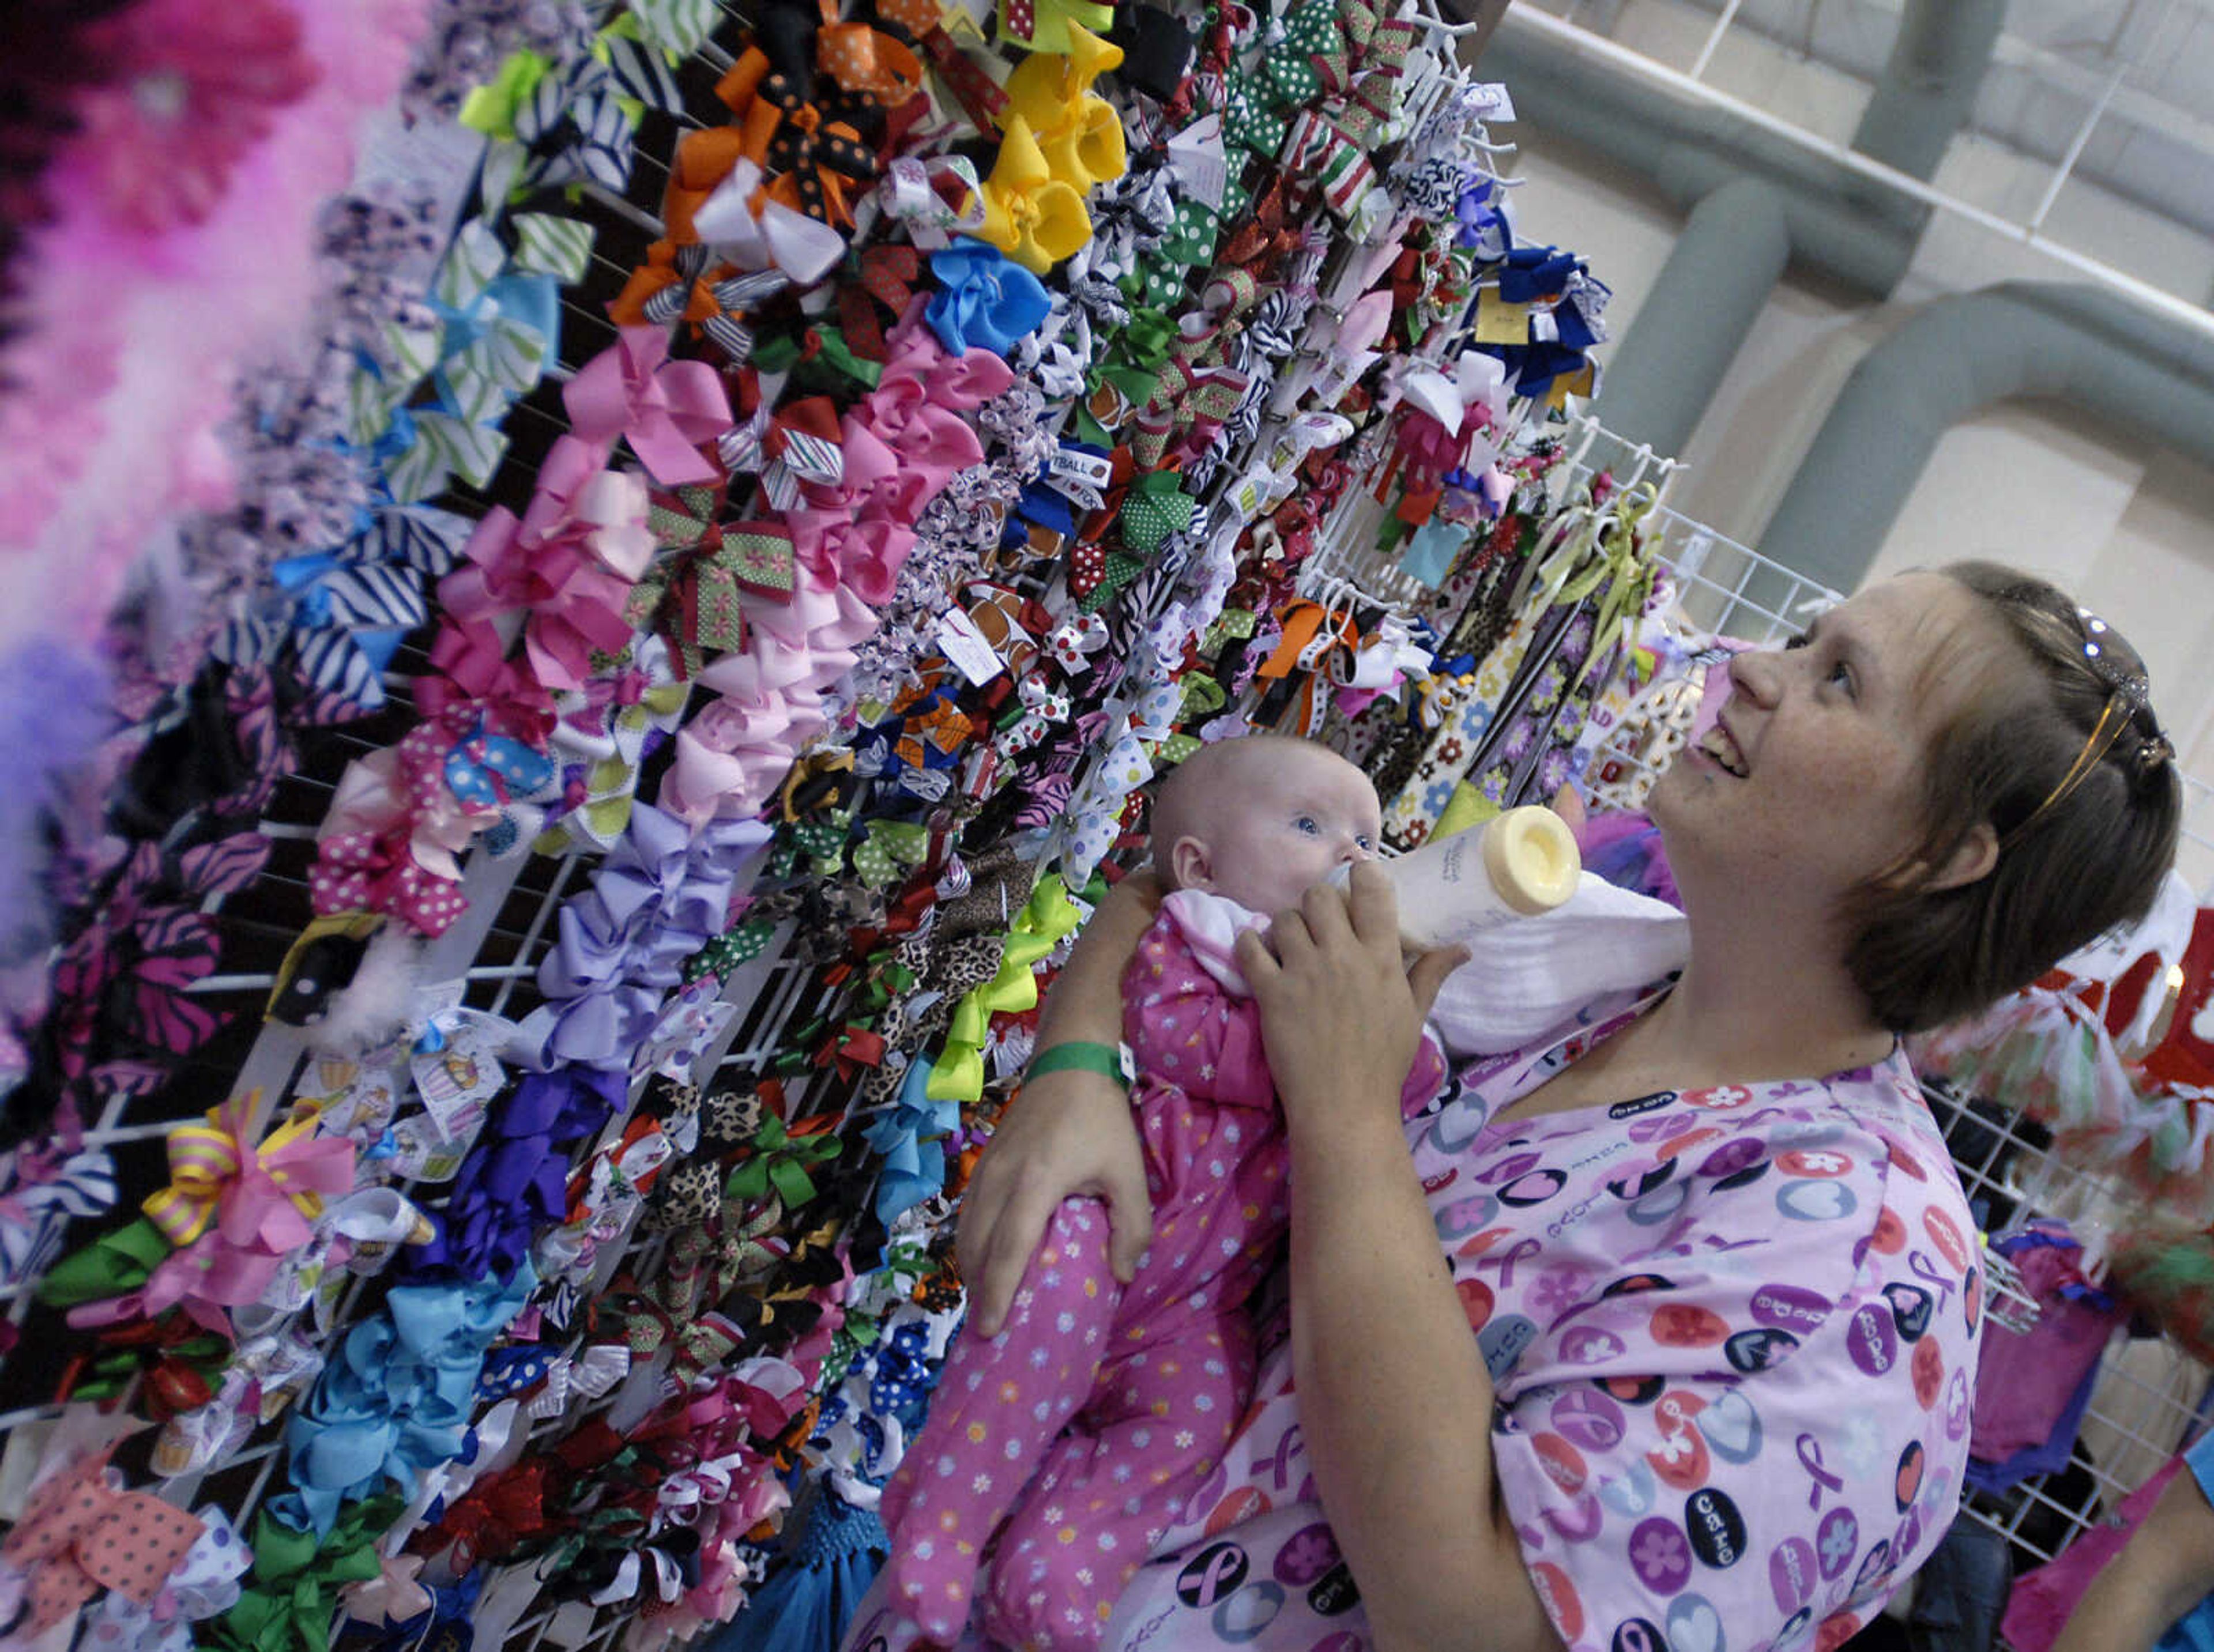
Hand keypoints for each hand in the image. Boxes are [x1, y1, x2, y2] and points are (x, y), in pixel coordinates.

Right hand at [956, 1065, 1151, 1335]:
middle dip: (979, 1291)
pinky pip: (966, 1213)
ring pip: (966, 1231)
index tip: (991, 1329)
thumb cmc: (1100, 1119)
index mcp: (1036, 1182)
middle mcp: (1001, 1179)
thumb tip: (1123, 1275)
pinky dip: (968, 1243)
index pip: (1009, 1249)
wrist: (1069, 1064)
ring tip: (983, 1303)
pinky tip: (979, 1261)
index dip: (999, 1292)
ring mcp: (985, 1169)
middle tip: (986, 1331)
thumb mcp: (1128, 1171)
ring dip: (970, 1269)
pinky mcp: (982, 1162)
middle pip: (978, 1246)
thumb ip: (1132, 1225)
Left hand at [1235, 864, 1462, 1124]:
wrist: (1344, 1108)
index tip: (1354, 881)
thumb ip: (1431, 974)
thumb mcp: (1414, 1016)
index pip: (1371, 890)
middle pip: (1320, 896)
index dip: (1360, 874)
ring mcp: (1303, 972)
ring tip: (1289, 946)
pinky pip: (1249, 947)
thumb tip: (1463, 948)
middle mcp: (1342, 956)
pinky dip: (1249, 943)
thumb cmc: (1383, 1063)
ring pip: (1284, 918)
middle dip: (1316, 904)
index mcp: (1381, 958)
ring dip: (1285, 926)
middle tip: (1317, 926)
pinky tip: (1256, 952)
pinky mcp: (1270, 992)